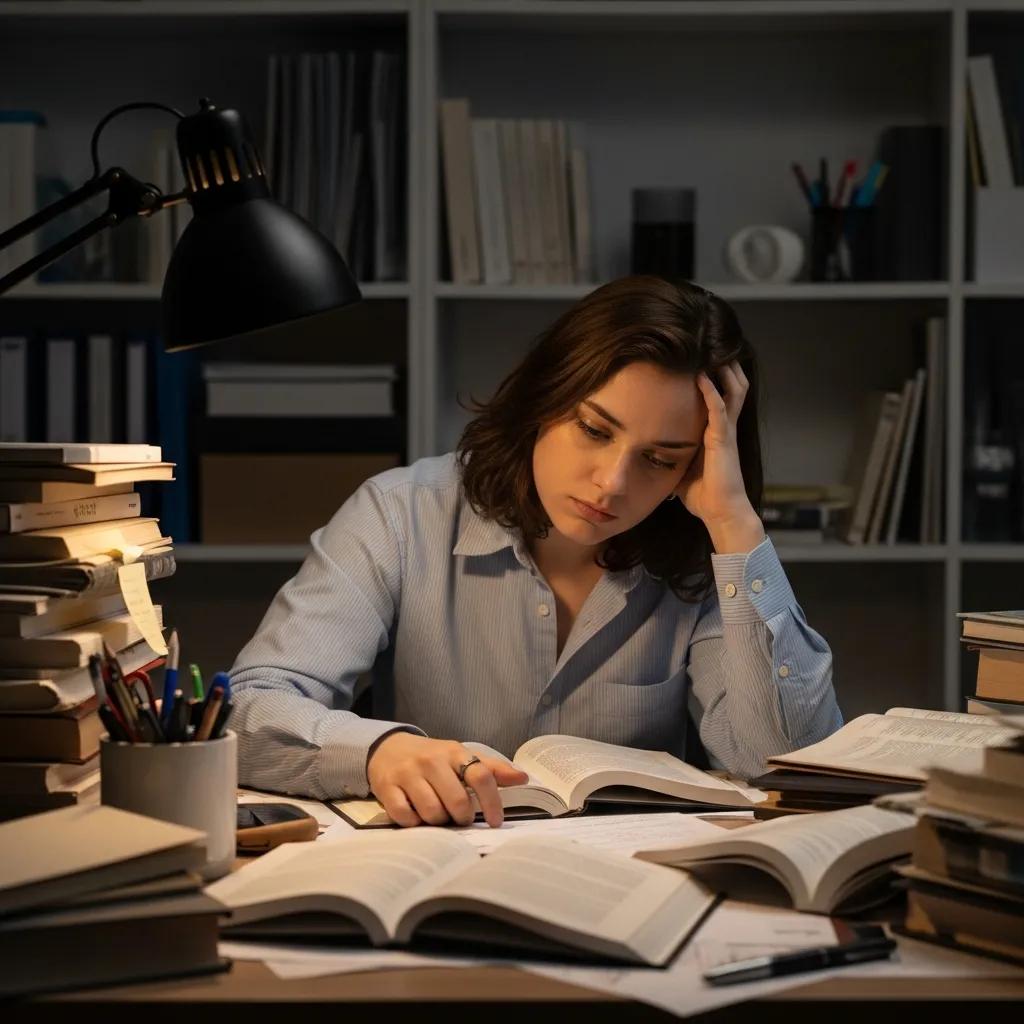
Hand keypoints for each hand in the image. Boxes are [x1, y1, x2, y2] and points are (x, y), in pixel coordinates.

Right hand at [366, 732, 528, 827]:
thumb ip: (491, 769)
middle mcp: (432, 761)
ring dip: (438, 821)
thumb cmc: (432, 758)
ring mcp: (408, 774)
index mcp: (454, 752)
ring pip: (432, 812)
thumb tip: (523, 778)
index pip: (481, 776)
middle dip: (462, 817)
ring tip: (437, 815)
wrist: (388, 748)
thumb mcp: (461, 757)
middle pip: (457, 801)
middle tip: (459, 818)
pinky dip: (413, 823)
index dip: (492, 802)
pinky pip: (405, 817)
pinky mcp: (387, 787)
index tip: (496, 822)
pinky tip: (416, 816)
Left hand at [674, 361, 763, 552]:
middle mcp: (725, 427)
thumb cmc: (704, 495)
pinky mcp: (723, 439)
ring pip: (733, 390)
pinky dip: (711, 390)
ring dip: (723, 370)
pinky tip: (702, 376)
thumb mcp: (683, 469)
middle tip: (712, 344)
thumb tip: (651, 455)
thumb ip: (673, 456)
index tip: (701, 358)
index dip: (716, 376)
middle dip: (725, 364)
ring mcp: (726, 431)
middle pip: (734, 386)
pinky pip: (720, 408)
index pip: (721, 396)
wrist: (721, 513)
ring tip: (711, 349)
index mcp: (717, 432)